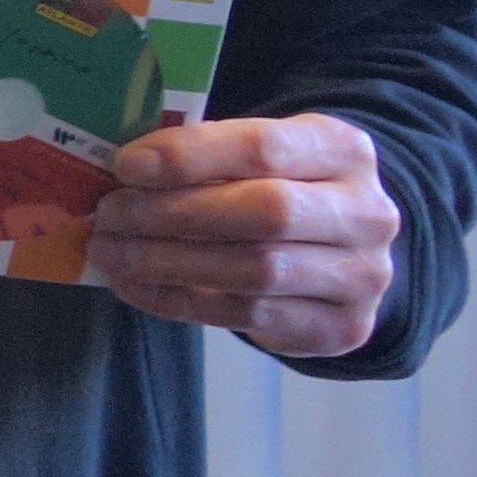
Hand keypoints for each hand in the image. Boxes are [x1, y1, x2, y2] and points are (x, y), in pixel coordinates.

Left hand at [90, 114, 401, 357]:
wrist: (342, 253)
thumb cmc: (280, 189)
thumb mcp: (258, 156)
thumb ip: (206, 154)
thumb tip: (124, 170)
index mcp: (344, 150)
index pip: (263, 147)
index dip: (189, 157)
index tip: (127, 166)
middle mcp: (367, 213)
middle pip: (265, 212)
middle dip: (173, 213)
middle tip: (109, 215)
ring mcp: (361, 276)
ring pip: (256, 269)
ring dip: (167, 262)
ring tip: (110, 252)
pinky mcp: (340, 328)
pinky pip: (248, 315)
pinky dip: (179, 301)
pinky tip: (134, 286)